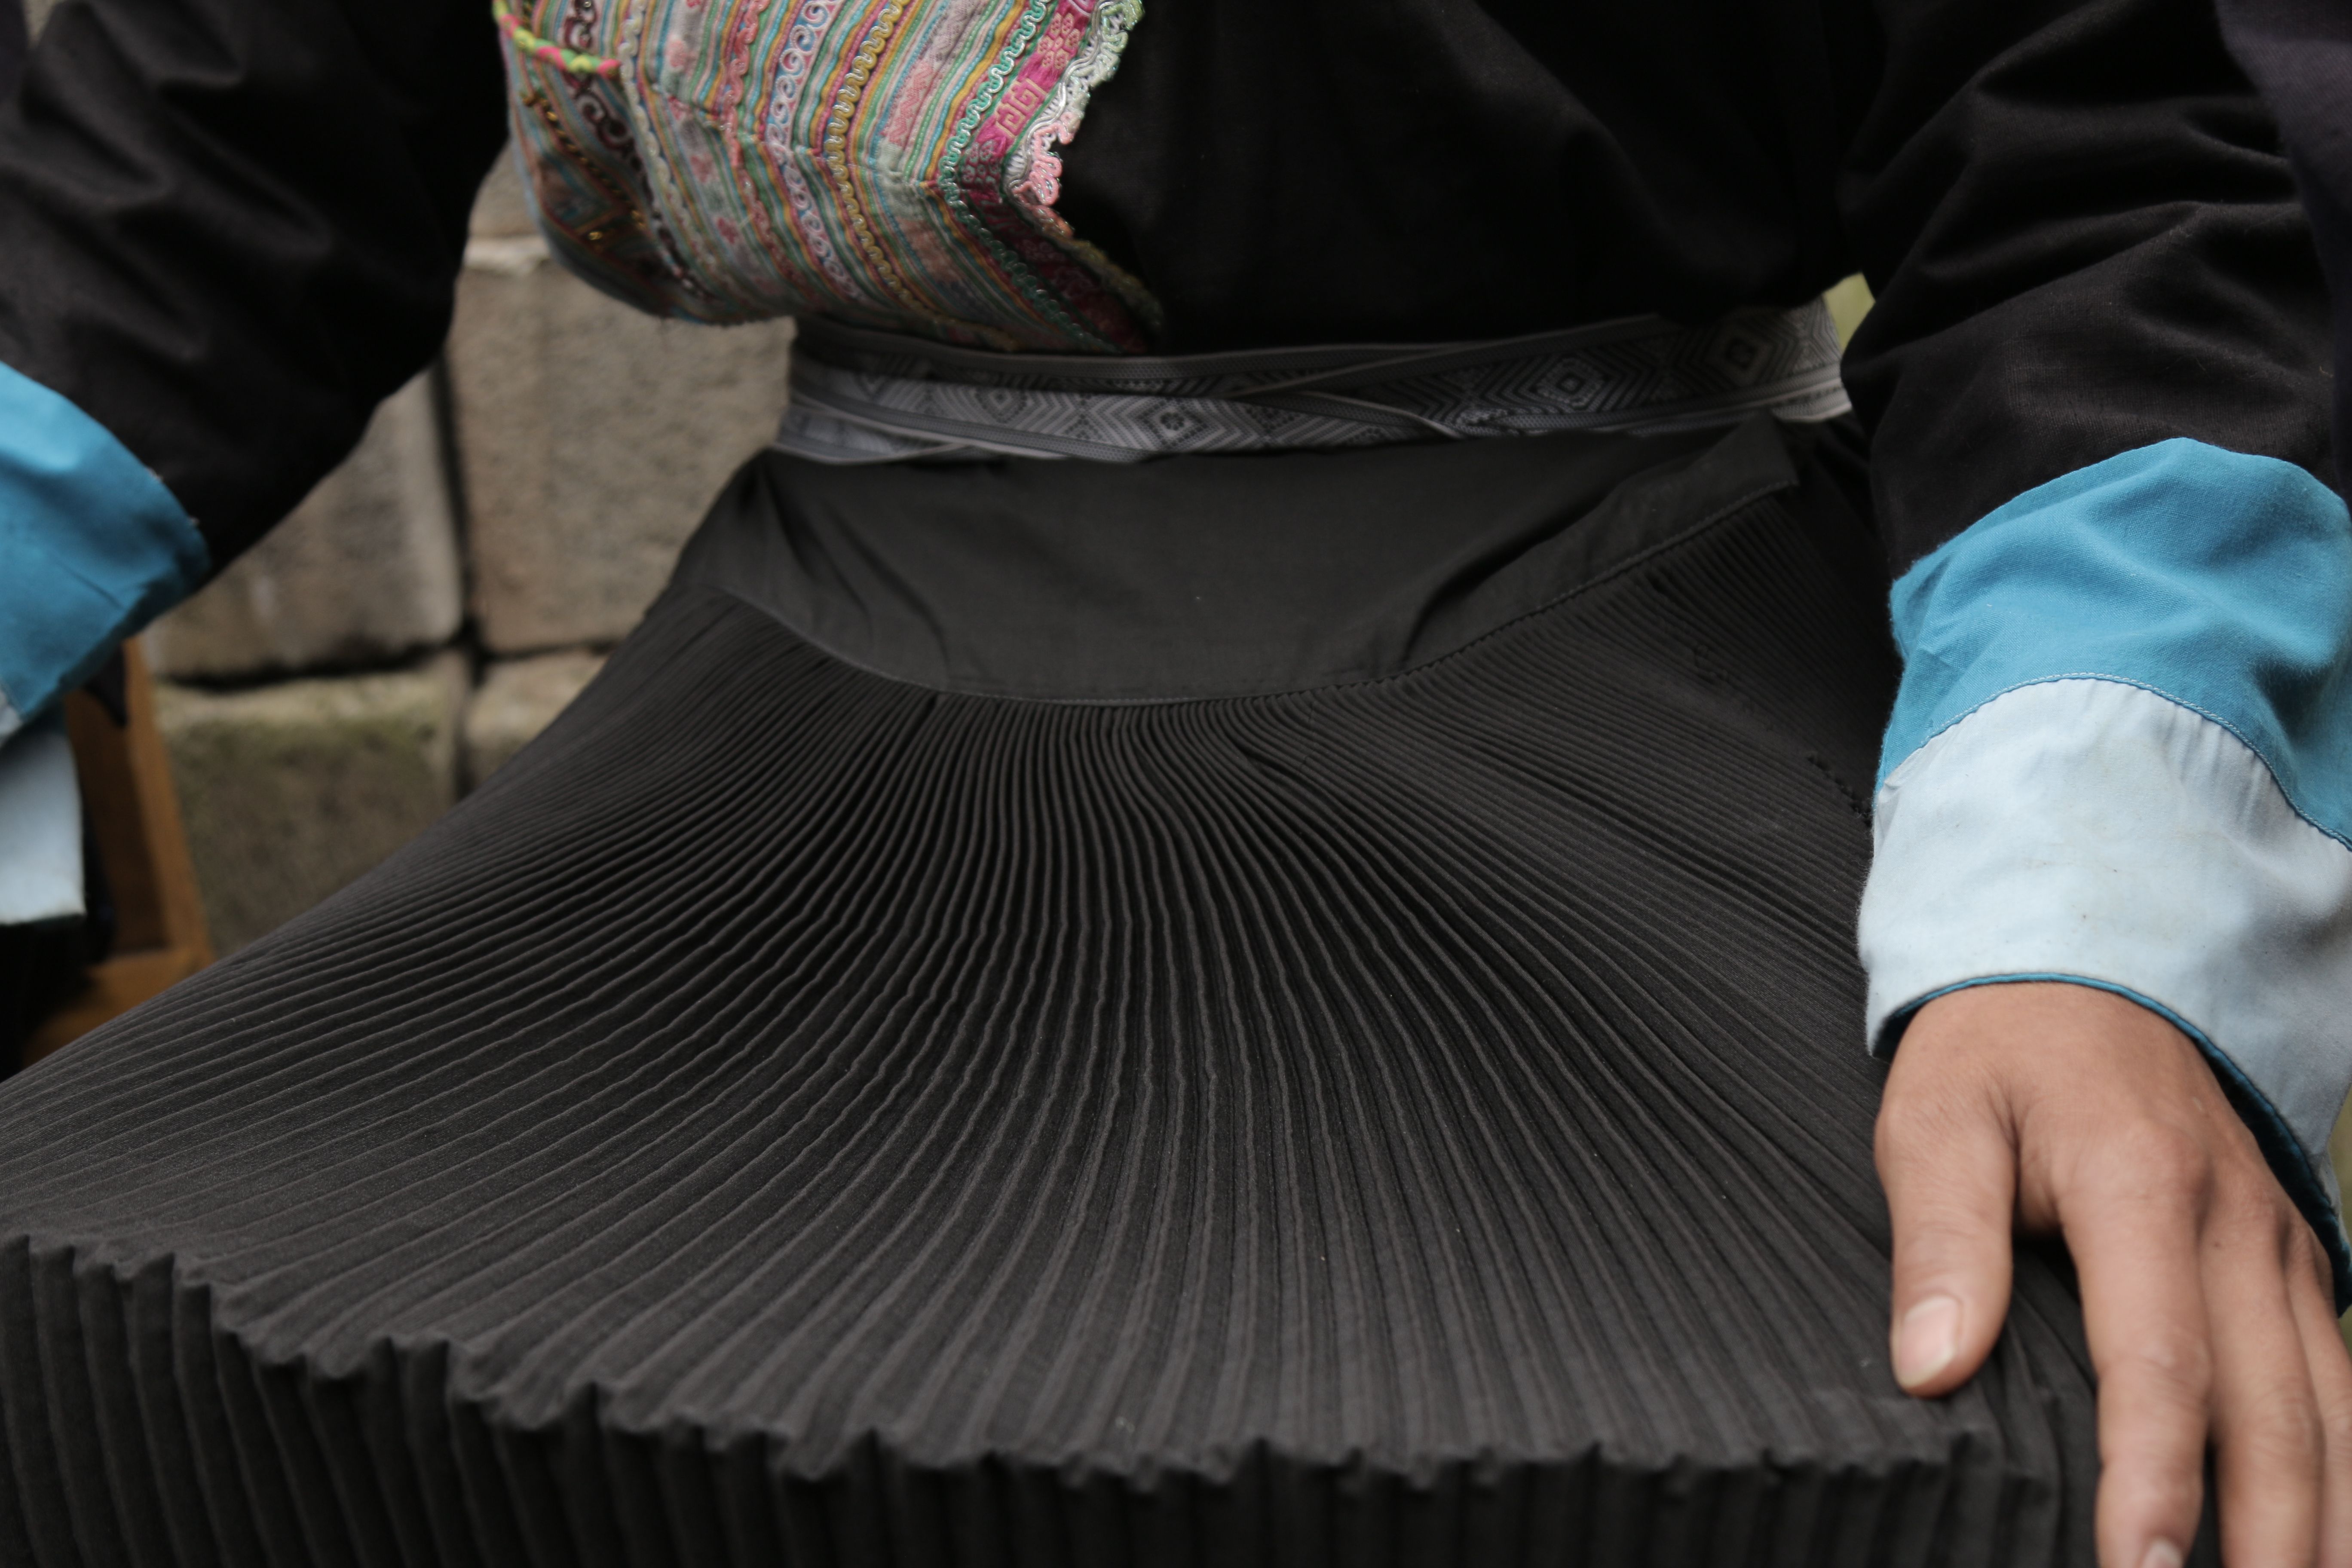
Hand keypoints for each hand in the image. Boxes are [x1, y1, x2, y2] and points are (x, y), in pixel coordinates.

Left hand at [1875, 981, 2351, 1566]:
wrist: (2083, 964)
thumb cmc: (1995, 1051)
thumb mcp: (1934, 1118)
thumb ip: (1939, 1241)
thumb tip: (1930, 1366)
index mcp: (2141, 1185)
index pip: (2159, 1365)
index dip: (2152, 1480)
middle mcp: (2237, 1225)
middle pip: (2273, 1416)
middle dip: (2270, 1543)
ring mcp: (2281, 1247)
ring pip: (2334, 1415)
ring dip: (2330, 1523)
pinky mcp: (2296, 1262)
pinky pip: (2343, 1382)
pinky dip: (2349, 1470)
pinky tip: (2331, 1536)